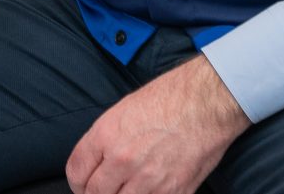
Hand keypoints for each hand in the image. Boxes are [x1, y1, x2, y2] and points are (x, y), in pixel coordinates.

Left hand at [65, 55, 249, 193]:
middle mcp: (122, 160)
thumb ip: (105, 140)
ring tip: (127, 190)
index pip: (76, 172)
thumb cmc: (170, 99)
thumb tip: (95, 163)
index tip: (83, 185)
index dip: (78, 182)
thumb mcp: (124, 110)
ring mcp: (148, 180)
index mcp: (106, 135)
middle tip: (103, 190)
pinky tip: (150, 191)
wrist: (207, 103)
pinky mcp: (173, 192)